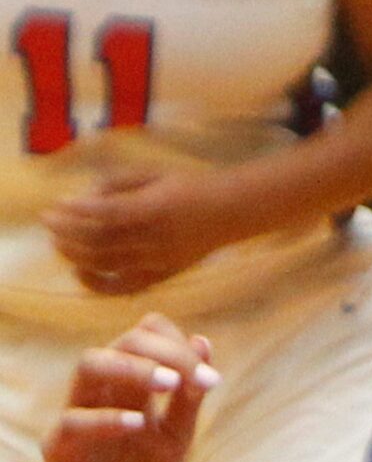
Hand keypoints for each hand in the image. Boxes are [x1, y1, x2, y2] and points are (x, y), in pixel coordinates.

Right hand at [43, 319, 217, 461]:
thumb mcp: (176, 438)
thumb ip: (190, 397)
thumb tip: (203, 342)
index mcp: (128, 385)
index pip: (144, 335)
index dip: (176, 343)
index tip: (208, 375)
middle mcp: (100, 392)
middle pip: (120, 343)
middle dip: (162, 352)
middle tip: (192, 376)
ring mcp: (75, 415)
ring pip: (88, 366)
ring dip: (133, 368)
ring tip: (169, 384)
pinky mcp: (58, 448)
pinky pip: (72, 422)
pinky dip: (107, 419)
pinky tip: (139, 425)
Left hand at [45, 168, 244, 296]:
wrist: (230, 212)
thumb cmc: (189, 187)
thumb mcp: (152, 174)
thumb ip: (116, 183)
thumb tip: (84, 198)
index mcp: (153, 208)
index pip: (104, 214)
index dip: (74, 211)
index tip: (54, 206)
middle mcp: (154, 238)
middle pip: (98, 241)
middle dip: (66, 232)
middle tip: (50, 222)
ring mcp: (157, 260)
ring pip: (104, 263)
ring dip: (73, 254)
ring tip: (58, 241)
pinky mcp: (161, 275)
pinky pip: (122, 287)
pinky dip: (95, 284)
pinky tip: (79, 272)